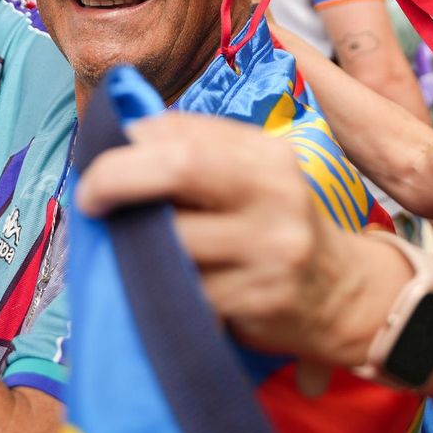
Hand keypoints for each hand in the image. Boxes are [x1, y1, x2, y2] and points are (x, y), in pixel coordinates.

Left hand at [76, 112, 387, 364]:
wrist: (344, 294)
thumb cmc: (278, 226)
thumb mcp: (253, 175)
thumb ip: (198, 149)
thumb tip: (125, 134)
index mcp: (266, 155)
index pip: (182, 132)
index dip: (128, 145)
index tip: (99, 164)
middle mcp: (274, 194)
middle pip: (177, 167)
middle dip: (116, 177)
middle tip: (88, 198)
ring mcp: (269, 249)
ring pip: (171, 242)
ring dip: (135, 246)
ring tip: (129, 247)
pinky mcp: (258, 300)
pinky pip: (184, 293)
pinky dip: (162, 290)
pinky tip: (164, 286)